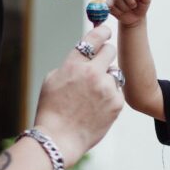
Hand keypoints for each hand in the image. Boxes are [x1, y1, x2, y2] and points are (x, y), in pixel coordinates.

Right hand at [32, 25, 123, 166]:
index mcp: (74, 64)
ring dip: (107, 79)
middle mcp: (92, 72)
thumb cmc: (52, 111)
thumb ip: (70, 64)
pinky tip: (97, 107)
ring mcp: (106, 88)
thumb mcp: (52, 80)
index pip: (94, 38)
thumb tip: (84, 55)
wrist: (59, 139)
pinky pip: (117, 91)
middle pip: (110, 50)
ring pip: (115, 73)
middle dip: (106, 55)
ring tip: (93, 95)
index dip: (102, 31)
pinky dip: (110, 97)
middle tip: (101, 63)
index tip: (106, 31)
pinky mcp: (117, 103)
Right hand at [107, 0, 151, 27]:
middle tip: (134, 5)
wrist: (134, 18)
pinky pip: (111, 6)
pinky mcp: (108, 3)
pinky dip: (118, 12)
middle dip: (130, 0)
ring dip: (125, 7)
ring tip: (128, 9)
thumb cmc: (140, 6)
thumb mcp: (147, 0)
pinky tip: (121, 12)